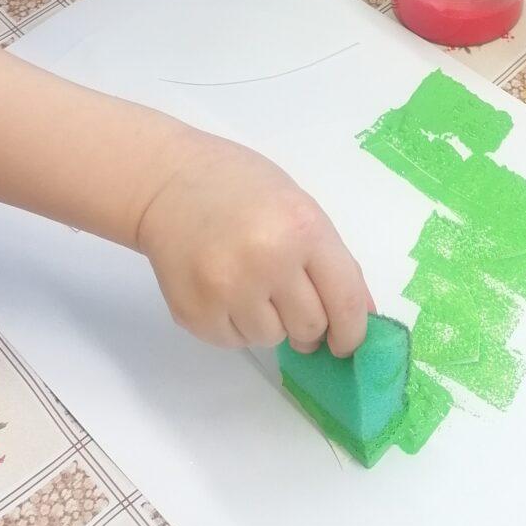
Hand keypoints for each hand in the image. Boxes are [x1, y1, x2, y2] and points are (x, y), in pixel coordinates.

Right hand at [137, 132, 372, 355]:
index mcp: (302, 228)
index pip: (345, 302)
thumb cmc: (239, 187)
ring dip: (269, 321)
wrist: (166, 182)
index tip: (347, 343)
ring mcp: (228, 289)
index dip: (353, 333)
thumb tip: (358, 318)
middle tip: (290, 298)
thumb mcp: (297, 206)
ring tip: (248, 279)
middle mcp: (269, 261)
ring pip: (272, 339)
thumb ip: (331, 260)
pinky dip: (236, 323)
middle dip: (308, 323)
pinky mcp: (196, 313)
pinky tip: (223, 286)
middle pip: (310, 328)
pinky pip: (235, 341)